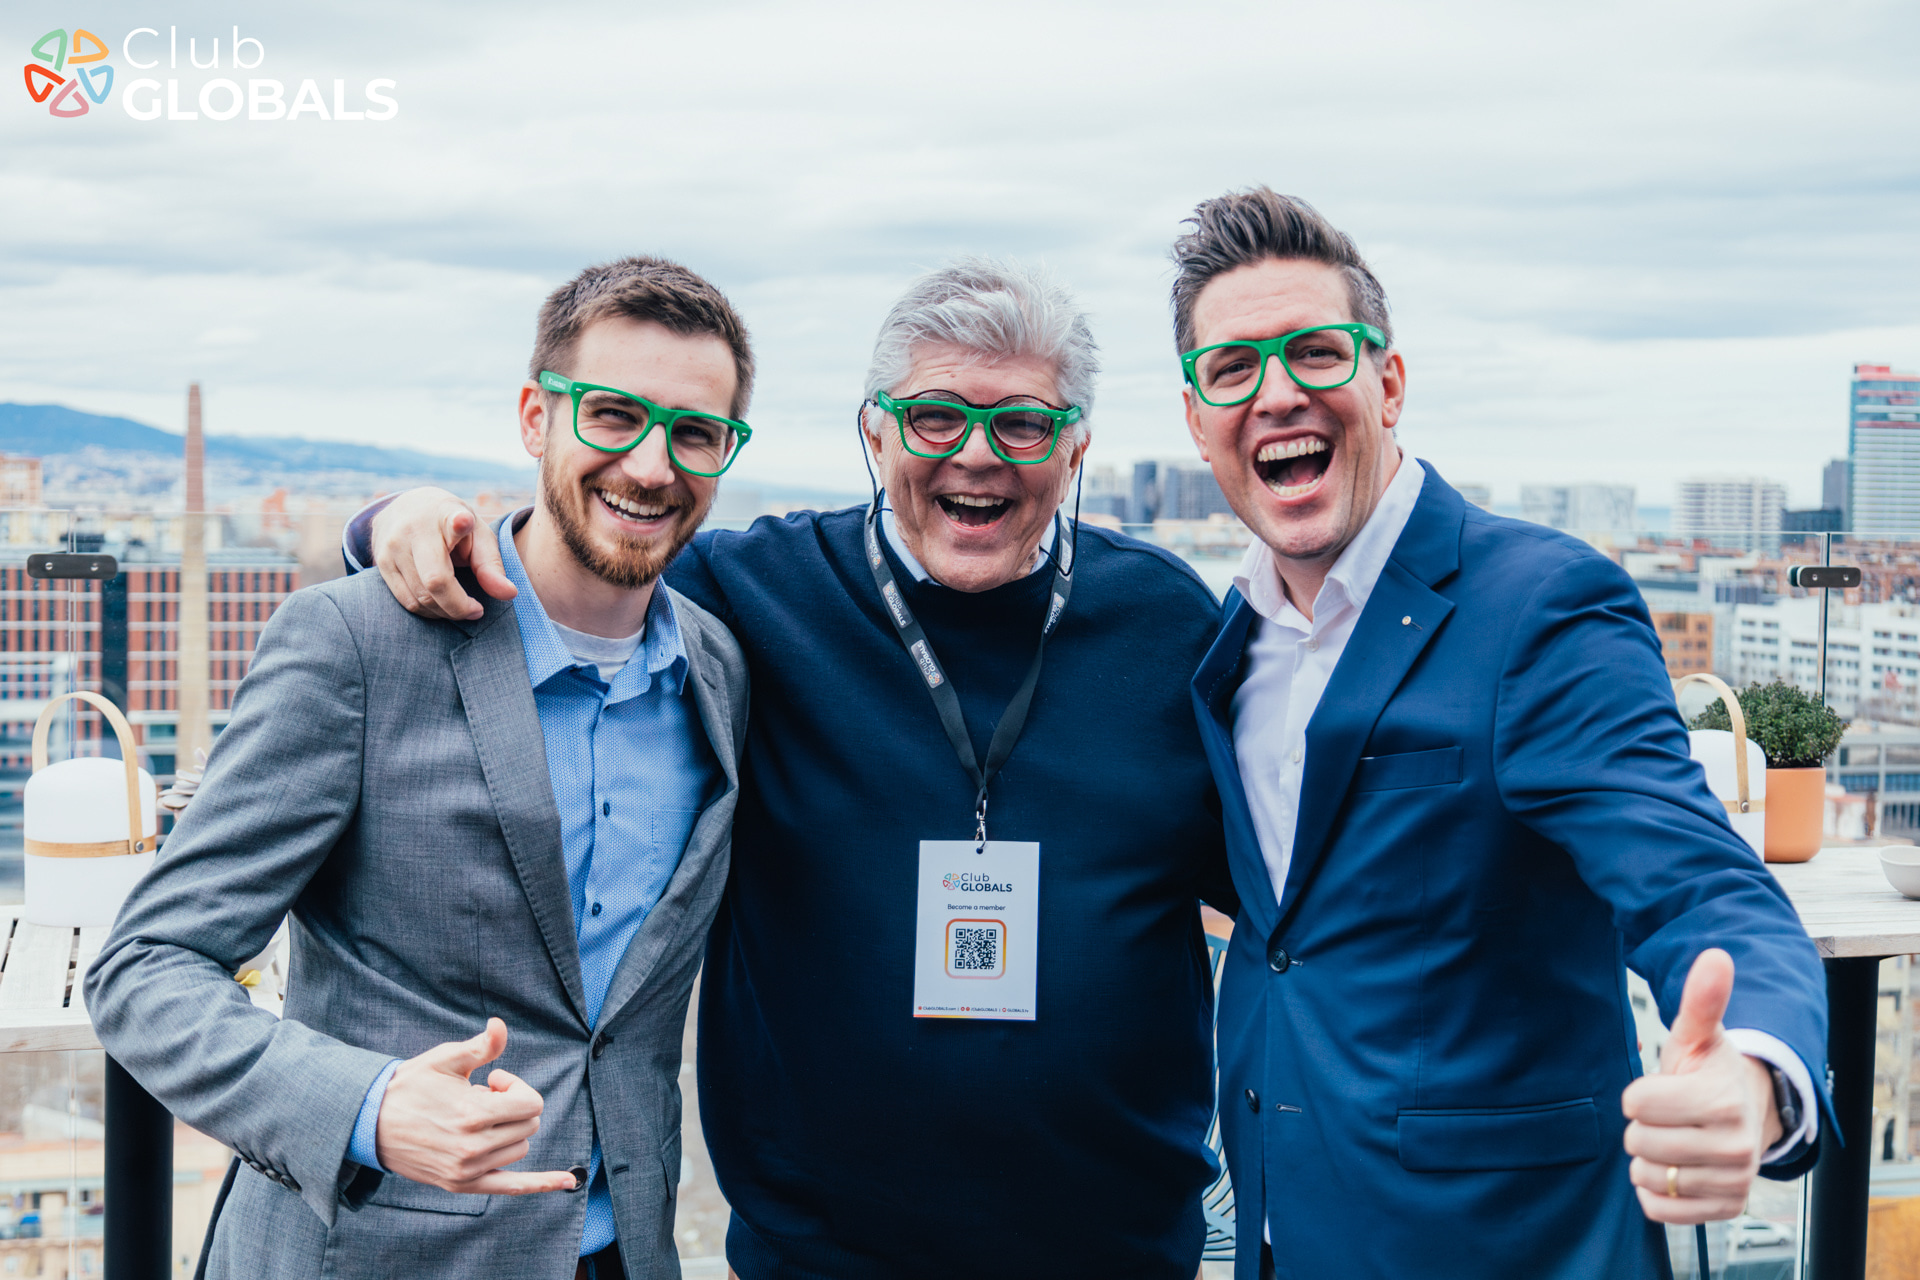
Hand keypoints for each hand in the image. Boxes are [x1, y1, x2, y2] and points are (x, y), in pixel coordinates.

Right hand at [370, 487, 514, 620]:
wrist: (408, 507)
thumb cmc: (454, 526)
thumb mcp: (478, 535)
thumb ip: (492, 565)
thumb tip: (510, 594)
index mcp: (447, 514)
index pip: (451, 519)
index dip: (458, 523)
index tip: (463, 521)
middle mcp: (414, 528)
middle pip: (435, 581)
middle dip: (459, 607)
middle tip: (476, 610)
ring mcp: (392, 546)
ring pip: (419, 597)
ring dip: (444, 612)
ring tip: (460, 607)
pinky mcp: (380, 562)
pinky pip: (406, 601)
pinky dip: (427, 611)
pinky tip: (441, 605)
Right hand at [373, 1018, 576, 1195]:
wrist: (371, 1122)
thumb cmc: (411, 1085)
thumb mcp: (446, 1059)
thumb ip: (481, 1047)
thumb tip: (500, 1026)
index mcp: (473, 1115)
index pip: (530, 1103)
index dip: (516, 1086)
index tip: (492, 1080)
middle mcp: (473, 1148)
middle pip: (529, 1125)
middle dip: (513, 1106)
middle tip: (480, 1097)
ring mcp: (467, 1171)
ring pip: (520, 1149)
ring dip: (509, 1132)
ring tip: (474, 1119)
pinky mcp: (461, 1184)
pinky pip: (512, 1187)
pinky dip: (541, 1184)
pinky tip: (569, 1182)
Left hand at [1622, 949, 1785, 1223]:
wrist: (1749, 1113)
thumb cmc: (1711, 1071)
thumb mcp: (1699, 1035)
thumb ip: (1702, 999)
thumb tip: (1715, 957)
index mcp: (1722, 1100)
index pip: (1638, 1105)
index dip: (1639, 1094)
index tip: (1662, 1086)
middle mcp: (1735, 1146)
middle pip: (1639, 1143)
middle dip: (1643, 1127)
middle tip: (1669, 1115)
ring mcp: (1732, 1181)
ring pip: (1647, 1177)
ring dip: (1648, 1158)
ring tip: (1674, 1138)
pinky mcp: (1724, 1209)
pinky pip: (1659, 1209)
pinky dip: (1655, 1191)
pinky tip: (1675, 1166)